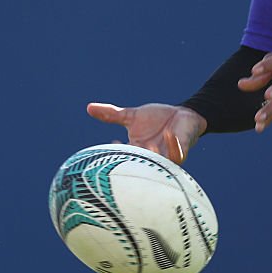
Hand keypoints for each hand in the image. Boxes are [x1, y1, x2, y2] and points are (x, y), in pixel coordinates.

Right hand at [86, 102, 206, 163]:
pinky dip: (173, 146)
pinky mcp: (182, 150)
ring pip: (159, 163)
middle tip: (129, 154)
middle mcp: (150, 156)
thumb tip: (89, 107)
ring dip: (154, 156)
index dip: (118, 152)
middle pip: (140, 165)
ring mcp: (167, 155)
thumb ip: (112, 115)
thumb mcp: (132, 116)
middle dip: (135, 161)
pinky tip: (169, 134)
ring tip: (148, 146)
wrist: (182, 114)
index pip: (124, 156)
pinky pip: (178, 153)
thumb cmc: (157, 119)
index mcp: (137, 149)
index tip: (114, 142)